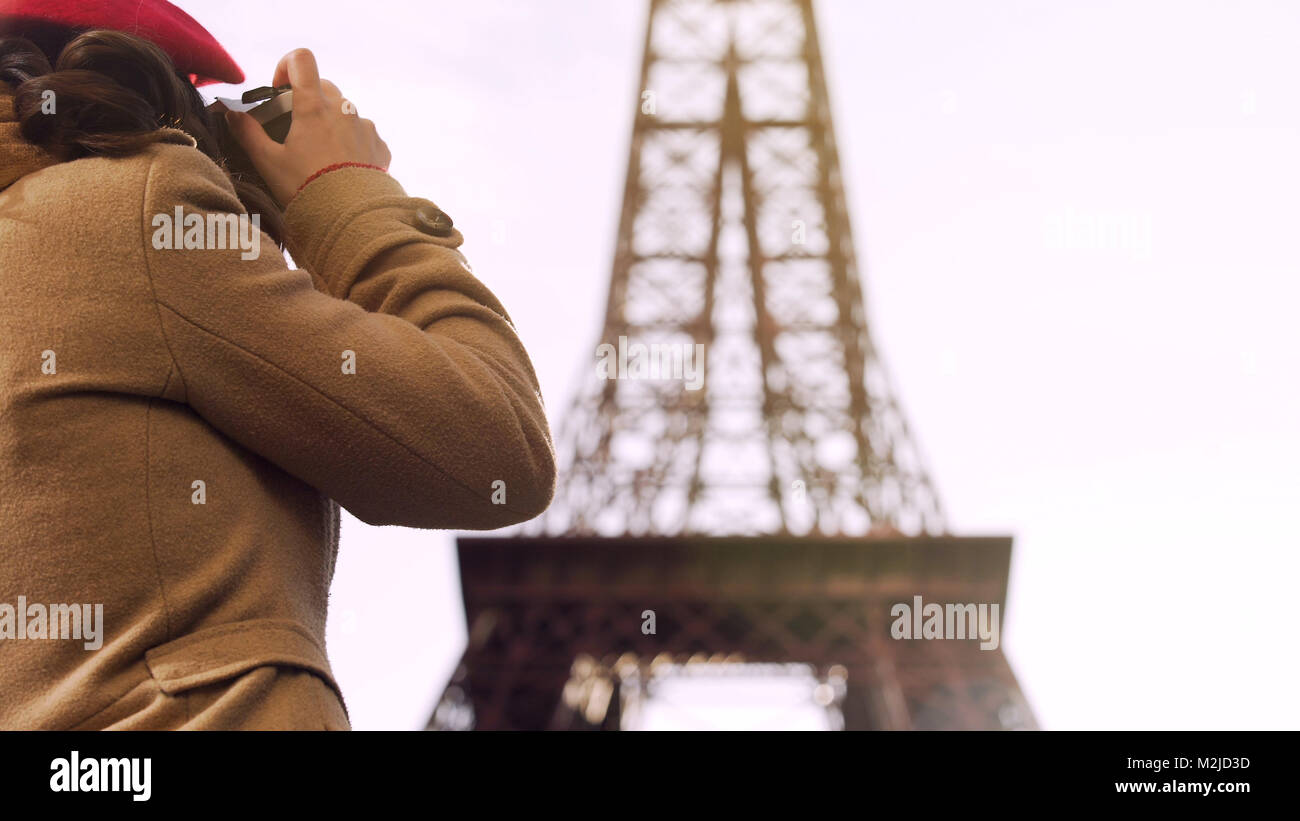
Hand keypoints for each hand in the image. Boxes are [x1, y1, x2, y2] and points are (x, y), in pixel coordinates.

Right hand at [223, 48, 390, 206]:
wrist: (351, 219)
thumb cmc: (306, 189)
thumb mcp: (269, 162)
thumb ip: (247, 133)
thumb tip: (232, 115)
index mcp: (314, 107)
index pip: (302, 60)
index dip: (286, 66)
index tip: (278, 90)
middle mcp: (344, 110)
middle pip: (322, 86)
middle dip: (305, 99)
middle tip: (294, 128)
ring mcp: (365, 128)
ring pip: (344, 111)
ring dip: (330, 122)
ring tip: (319, 154)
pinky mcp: (380, 147)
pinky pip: (363, 134)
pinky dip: (351, 142)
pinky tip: (342, 166)